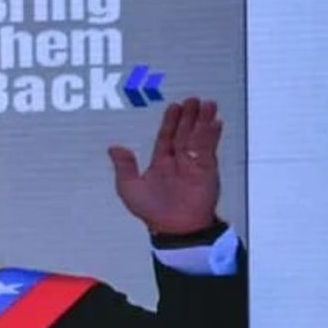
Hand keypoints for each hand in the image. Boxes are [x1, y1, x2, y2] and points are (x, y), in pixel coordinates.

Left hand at [107, 97, 222, 235]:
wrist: (176, 227)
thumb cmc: (153, 212)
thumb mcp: (129, 188)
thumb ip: (123, 167)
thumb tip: (114, 149)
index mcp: (160, 163)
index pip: (166, 136)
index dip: (170, 121)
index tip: (174, 107)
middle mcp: (178, 161)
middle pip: (184, 132)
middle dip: (188, 116)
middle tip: (193, 100)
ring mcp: (193, 164)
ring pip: (197, 135)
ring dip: (202, 120)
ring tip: (206, 104)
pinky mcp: (207, 168)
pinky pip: (209, 147)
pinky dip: (211, 133)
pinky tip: (214, 121)